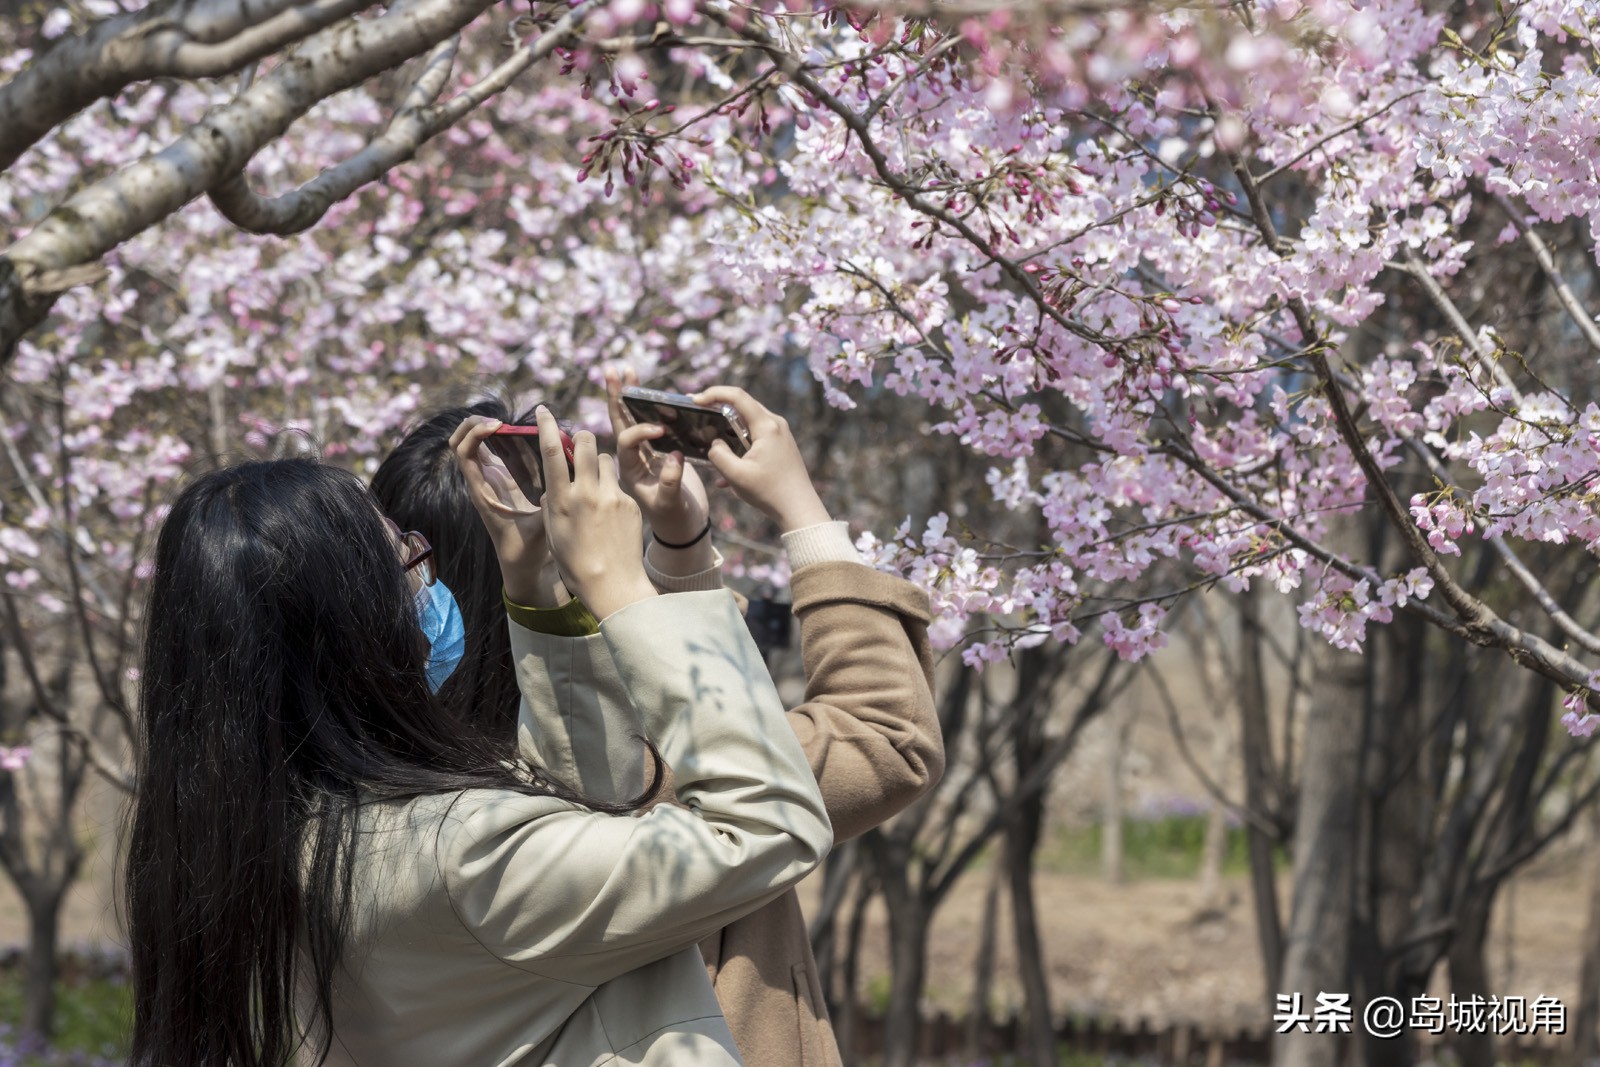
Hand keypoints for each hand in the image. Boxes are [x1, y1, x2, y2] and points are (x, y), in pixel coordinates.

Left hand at [449, 415, 567, 606]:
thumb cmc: (527, 550)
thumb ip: (548, 509)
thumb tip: (563, 486)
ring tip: (518, 424)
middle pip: (461, 441)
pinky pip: (498, 450)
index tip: (500, 426)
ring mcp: (492, 478)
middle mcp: (482, 481)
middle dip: (476, 423)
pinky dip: (507, 438)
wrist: (523, 564)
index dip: (476, 433)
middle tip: (503, 421)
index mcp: (481, 491)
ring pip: (477, 443)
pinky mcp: (505, 479)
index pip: (463, 451)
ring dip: (492, 428)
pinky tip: (528, 435)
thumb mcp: (538, 530)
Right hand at [531, 406, 656, 619]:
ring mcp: (611, 496)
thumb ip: (552, 503)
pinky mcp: (630, 502)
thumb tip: (555, 484)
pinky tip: (611, 511)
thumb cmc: (576, 563)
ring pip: (606, 458)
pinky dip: (613, 488)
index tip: (543, 410)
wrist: (613, 584)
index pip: (550, 452)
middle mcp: (586, 492)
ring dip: (599, 462)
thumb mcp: (553, 532)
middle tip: (578, 443)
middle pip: (585, 442)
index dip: (546, 426)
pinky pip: (620, 483)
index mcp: (561, 500)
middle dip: (581, 436)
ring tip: (596, 482)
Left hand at [605, 365, 710, 544]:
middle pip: (621, 422)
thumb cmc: (674, 519)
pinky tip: (652, 390)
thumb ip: (671, 482)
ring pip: (634, 419)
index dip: (640, 431)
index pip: (626, 441)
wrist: (683, 528)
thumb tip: (675, 457)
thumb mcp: (671, 504)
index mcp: (629, 470)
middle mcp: (633, 458)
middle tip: (612, 371)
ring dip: (632, 396)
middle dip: (618, 397)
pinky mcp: (662, 451)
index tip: (660, 430)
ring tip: (627, 370)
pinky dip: (653, 407)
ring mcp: (647, 453)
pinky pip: (653, 424)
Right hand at [691, 386, 831, 532]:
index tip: (695, 400)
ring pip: (748, 422)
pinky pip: (755, 437)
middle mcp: (776, 424)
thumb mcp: (736, 475)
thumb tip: (715, 444)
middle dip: (718, 407)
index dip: (713, 393)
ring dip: (728, 430)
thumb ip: (718, 454)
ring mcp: (780, 434)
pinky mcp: (780, 446)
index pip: (737, 396)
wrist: (799, 509)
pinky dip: (739, 446)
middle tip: (697, 412)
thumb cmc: (769, 492)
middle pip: (743, 405)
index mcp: (767, 426)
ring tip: (709, 441)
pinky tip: (726, 473)